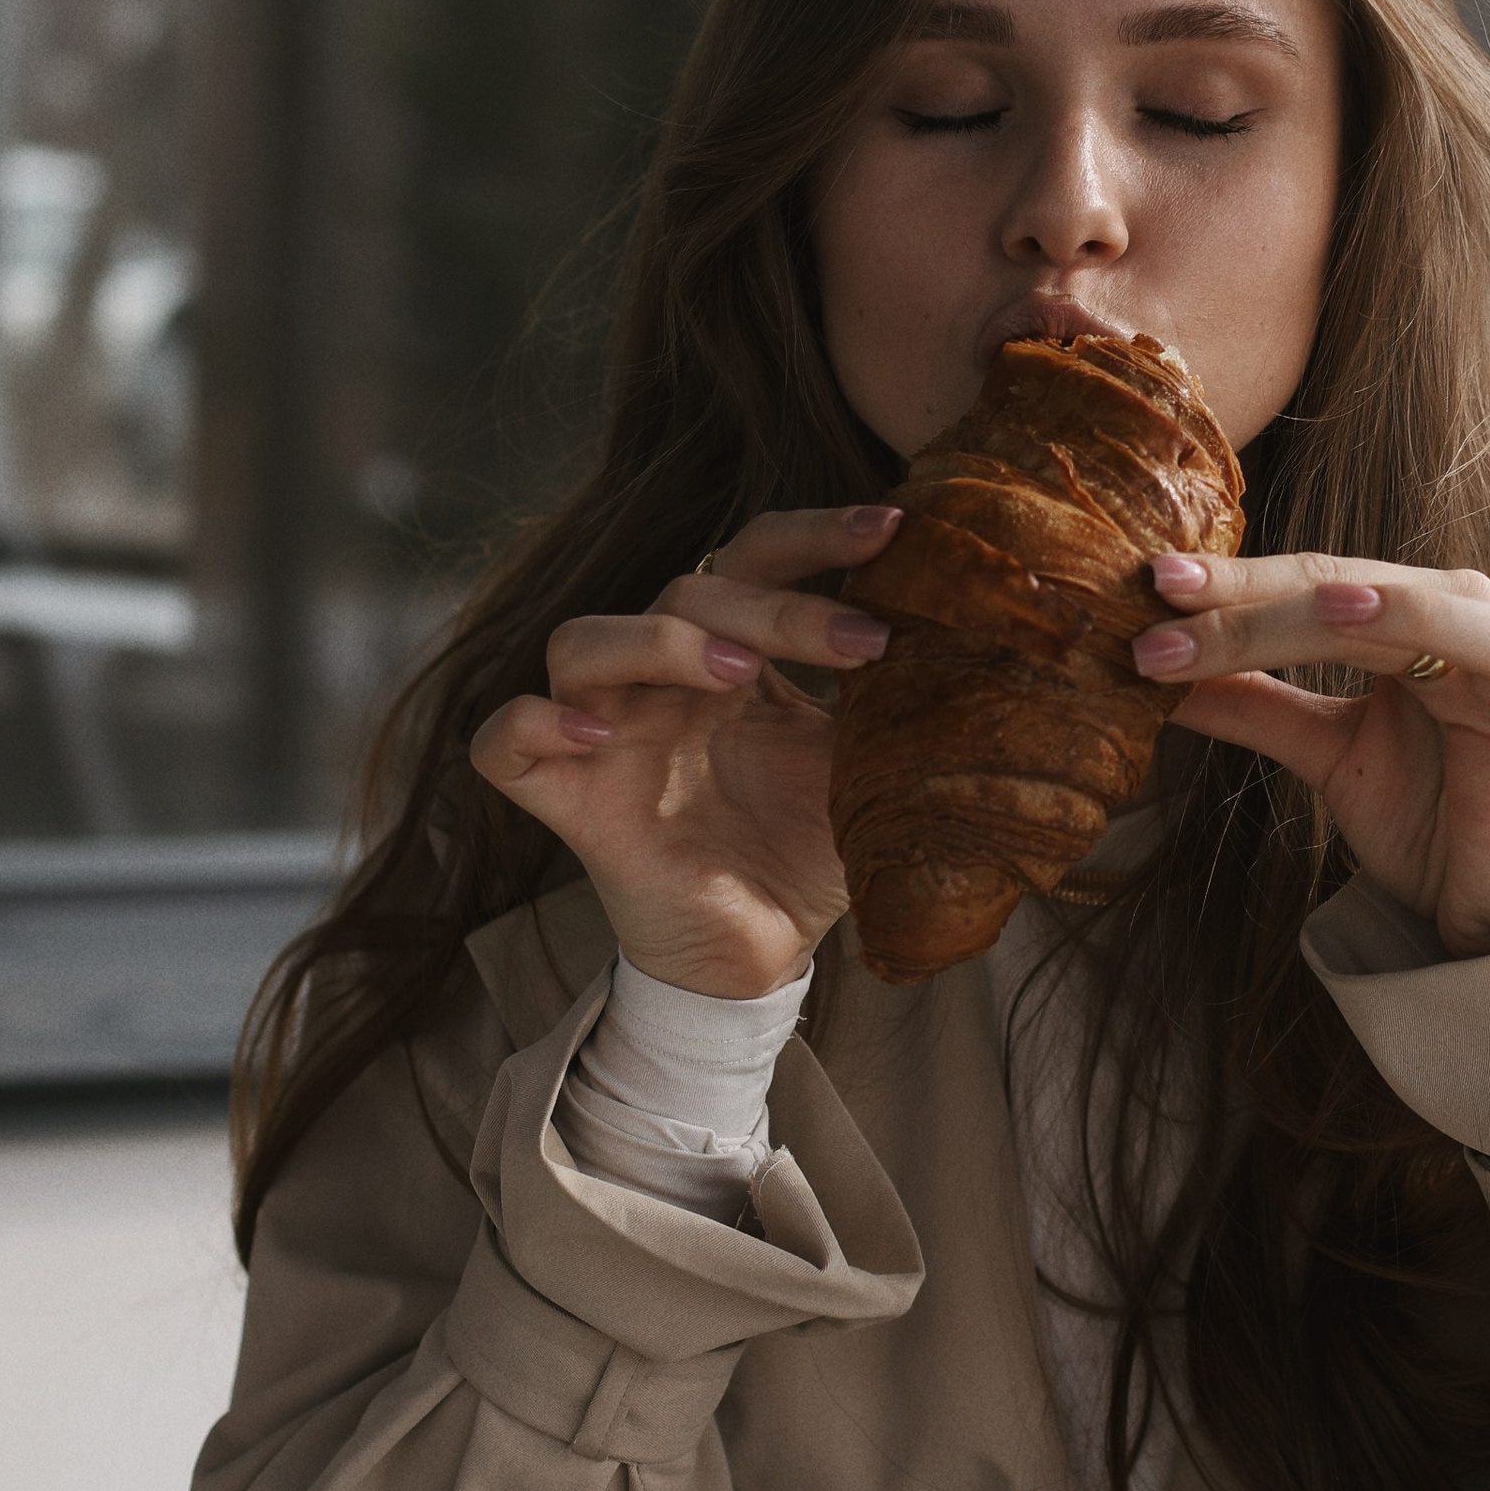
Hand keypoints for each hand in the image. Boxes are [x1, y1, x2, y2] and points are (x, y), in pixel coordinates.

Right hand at [468, 505, 898, 997]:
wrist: (760, 961)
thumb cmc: (804, 855)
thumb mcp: (868, 772)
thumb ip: (899, 705)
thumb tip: (984, 638)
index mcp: (736, 657)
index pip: (757, 557)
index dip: (817, 534)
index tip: (892, 528)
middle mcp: (664, 681)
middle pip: (686, 589)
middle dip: (776, 603)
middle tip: (864, 640)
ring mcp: (608, 735)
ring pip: (581, 640)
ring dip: (656, 638)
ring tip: (736, 671)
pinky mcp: (568, 801)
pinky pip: (505, 741)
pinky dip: (536, 722)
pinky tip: (596, 733)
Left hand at [1131, 556, 1489, 957]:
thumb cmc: (1426, 803)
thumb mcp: (1325, 752)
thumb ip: (1252, 706)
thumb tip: (1148, 670)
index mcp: (1416, 619)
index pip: (1315, 587)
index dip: (1233, 589)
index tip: (1145, 589)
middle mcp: (1477, 634)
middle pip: (1371, 599)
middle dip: (1269, 602)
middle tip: (1173, 606)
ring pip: (1487, 636)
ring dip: (1418, 615)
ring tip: (1336, 611)